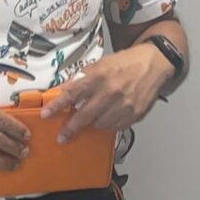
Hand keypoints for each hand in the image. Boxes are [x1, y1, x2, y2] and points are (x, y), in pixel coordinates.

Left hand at [39, 43, 166, 140]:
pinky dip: (109, 124)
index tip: (45, 115)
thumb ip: (82, 78)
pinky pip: (116, 127)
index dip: (57, 105)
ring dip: (93, 123)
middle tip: (61, 137)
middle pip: (85, 115)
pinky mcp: (134, 115)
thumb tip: (62, 90)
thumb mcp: (100, 64)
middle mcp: (111, 92)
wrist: (154, 64)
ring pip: (100, 124)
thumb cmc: (124, 62)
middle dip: (71, 128)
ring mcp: (124, 105)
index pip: (73, 93)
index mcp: (99, 76)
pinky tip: (109, 116)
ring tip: (94, 117)